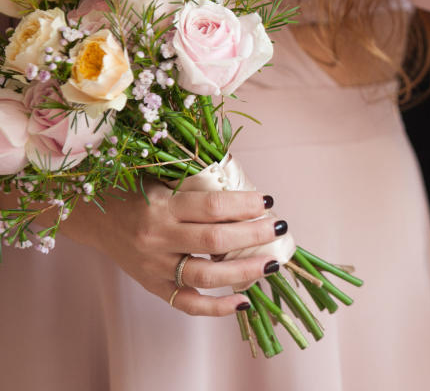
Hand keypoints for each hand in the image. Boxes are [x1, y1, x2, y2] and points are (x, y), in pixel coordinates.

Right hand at [65, 182, 285, 316]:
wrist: (94, 217)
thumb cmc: (136, 192)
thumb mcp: (163, 180)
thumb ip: (198, 187)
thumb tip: (248, 193)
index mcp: (163, 206)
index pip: (212, 207)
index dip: (244, 205)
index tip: (267, 201)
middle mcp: (158, 238)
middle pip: (215, 240)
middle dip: (254, 235)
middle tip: (279, 227)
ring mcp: (155, 266)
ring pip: (206, 274)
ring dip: (245, 270)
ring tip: (272, 263)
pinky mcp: (153, 286)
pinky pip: (187, 303)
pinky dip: (216, 307)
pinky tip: (243, 302)